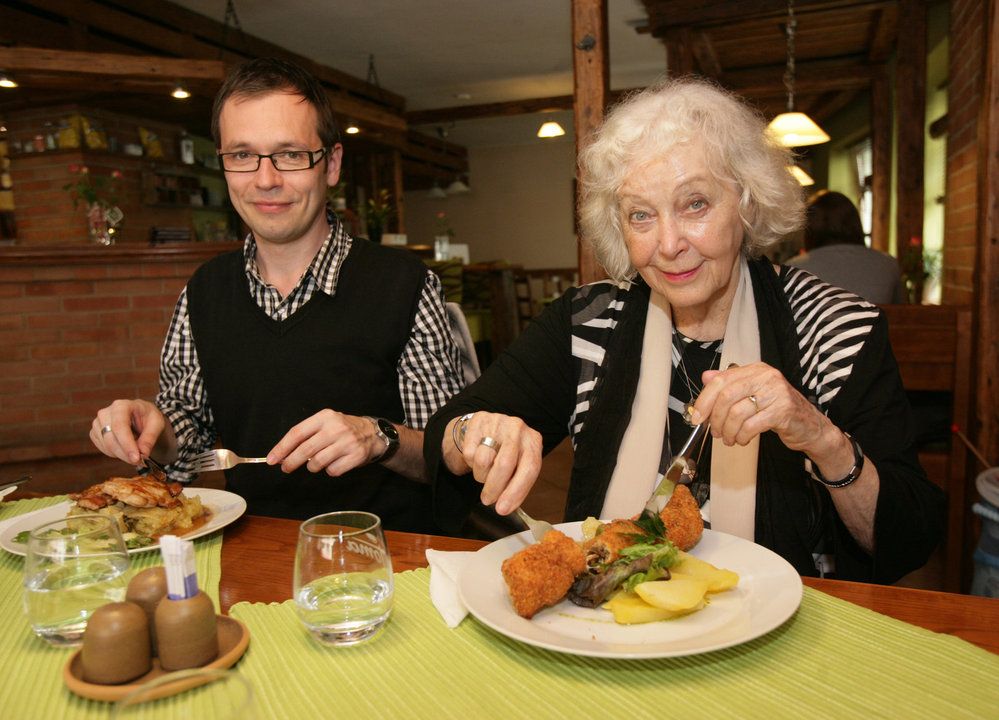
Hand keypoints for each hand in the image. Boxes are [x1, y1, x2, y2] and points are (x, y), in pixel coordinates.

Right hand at [90, 399, 170, 465]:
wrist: (140, 416)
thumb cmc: (148, 417)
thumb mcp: (157, 423)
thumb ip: (150, 438)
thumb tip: (142, 453)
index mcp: (121, 405)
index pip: (120, 427)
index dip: (127, 444)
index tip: (136, 458)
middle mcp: (105, 413)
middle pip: (110, 438)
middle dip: (125, 454)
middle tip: (140, 461)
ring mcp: (97, 423)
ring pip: (106, 446)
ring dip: (122, 455)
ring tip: (136, 451)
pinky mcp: (94, 433)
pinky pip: (103, 449)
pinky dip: (115, 454)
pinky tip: (125, 448)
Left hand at [268, 410, 380, 476]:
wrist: (372, 433)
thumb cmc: (342, 429)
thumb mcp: (325, 423)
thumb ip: (306, 435)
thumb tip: (282, 454)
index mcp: (324, 417)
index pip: (297, 433)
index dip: (282, 448)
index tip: (272, 459)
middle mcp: (336, 428)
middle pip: (305, 450)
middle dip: (291, 462)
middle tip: (286, 468)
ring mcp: (347, 442)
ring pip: (317, 463)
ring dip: (313, 466)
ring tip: (318, 462)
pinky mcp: (356, 456)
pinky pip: (333, 471)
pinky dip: (330, 470)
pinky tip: (335, 463)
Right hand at [443, 412, 542, 514]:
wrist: (485, 428)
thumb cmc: (505, 452)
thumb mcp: (518, 465)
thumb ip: (516, 483)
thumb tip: (505, 506)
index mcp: (533, 440)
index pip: (529, 469)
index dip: (516, 492)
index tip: (503, 509)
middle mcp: (518, 428)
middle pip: (504, 464)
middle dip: (494, 488)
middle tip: (487, 500)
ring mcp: (498, 422)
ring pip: (483, 461)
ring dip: (481, 475)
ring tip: (484, 472)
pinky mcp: (478, 421)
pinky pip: (469, 453)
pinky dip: (470, 462)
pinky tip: (476, 456)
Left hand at [691, 362, 831, 454]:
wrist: (810, 426)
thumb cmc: (778, 410)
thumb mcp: (753, 394)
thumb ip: (731, 384)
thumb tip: (705, 377)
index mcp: (756, 370)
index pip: (721, 380)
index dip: (704, 399)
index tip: (696, 416)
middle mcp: (766, 377)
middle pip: (727, 395)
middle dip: (715, 418)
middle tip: (714, 431)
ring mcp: (776, 393)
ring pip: (737, 413)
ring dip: (728, 431)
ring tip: (728, 439)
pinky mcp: (783, 411)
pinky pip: (751, 425)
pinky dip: (742, 436)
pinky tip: (742, 440)